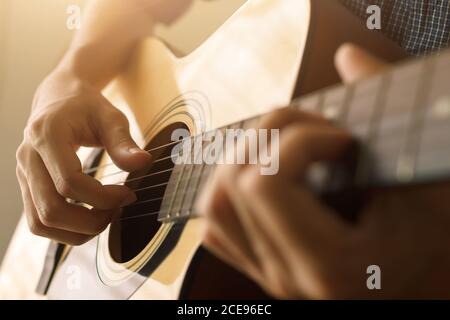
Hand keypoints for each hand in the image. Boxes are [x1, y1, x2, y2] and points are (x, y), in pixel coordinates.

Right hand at [16, 71, 151, 244]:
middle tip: (118, 210)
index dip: (103, 197)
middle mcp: (27, 157)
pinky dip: (65, 231)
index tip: (129, 194)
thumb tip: (143, 163)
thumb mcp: (110, 117)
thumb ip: (124, 142)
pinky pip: (38, 222)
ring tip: (105, 218)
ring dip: (76, 232)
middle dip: (90, 221)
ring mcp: (22, 174)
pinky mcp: (27, 186)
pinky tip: (89, 219)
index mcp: (46, 135)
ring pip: (40, 223)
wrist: (59, 98)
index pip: (69, 182)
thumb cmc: (87, 107)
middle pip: (51, 210)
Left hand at [198, 44, 449, 298]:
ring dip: (244, 156)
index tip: (343, 140)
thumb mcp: (426, 180)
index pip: (268, 183)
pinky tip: (266, 173)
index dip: (301, 140)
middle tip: (317, 131)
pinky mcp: (257, 267)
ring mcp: (267, 275)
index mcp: (332, 266)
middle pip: (236, 183)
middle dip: (273, 134)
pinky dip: (229, 187)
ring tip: (289, 146)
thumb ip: (393, 115)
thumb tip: (347, 55)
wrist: (421, 282)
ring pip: (215, 203)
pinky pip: (215, 224)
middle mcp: (288, 277)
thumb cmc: (431, 237)